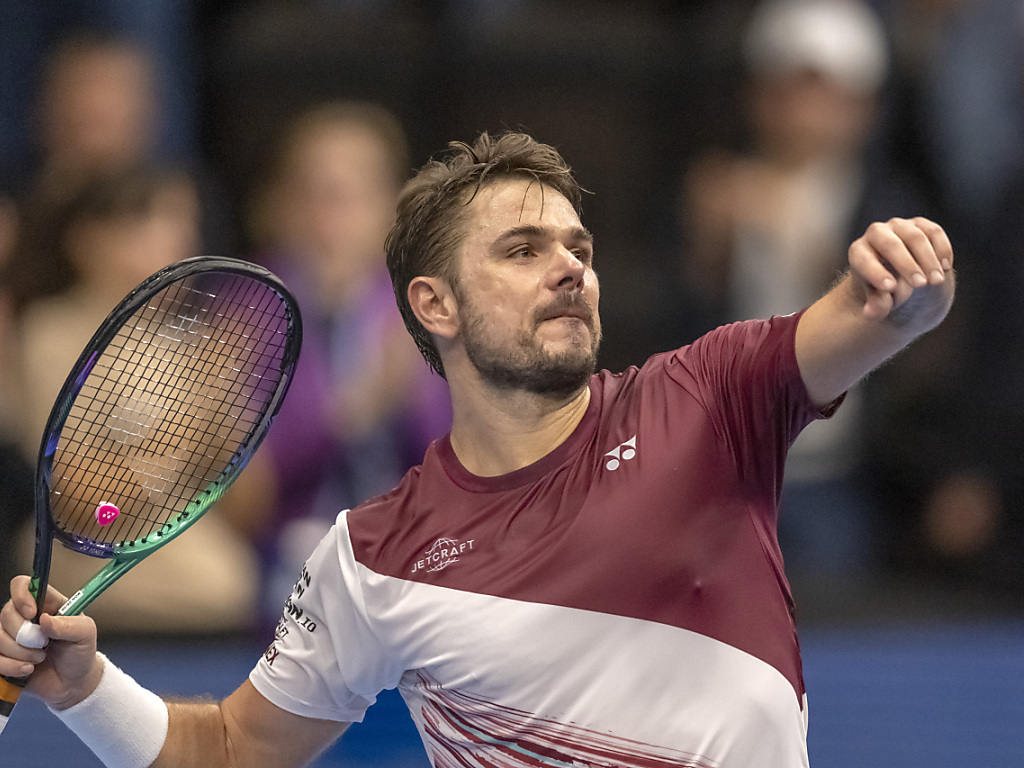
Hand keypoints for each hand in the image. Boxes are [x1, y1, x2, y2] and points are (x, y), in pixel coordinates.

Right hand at [0, 576, 102, 709]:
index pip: (22, 584)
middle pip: (6, 613)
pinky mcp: (3, 656)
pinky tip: (28, 670)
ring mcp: (11, 636)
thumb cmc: (80, 653)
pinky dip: (11, 666)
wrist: (72, 683)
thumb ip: (69, 625)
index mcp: (45, 603)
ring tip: (40, 658)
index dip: (21, 596)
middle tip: (45, 644)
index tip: (31, 613)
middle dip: (24, 634)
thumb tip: (45, 619)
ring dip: (20, 652)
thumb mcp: (85, 634)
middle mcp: (25, 617)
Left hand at [848, 217, 954, 327]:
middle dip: (907, 265)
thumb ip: (876, 305)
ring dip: (928, 259)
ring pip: (915, 237)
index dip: (876, 273)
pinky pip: (934, 232)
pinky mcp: (920, 224)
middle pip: (890, 245)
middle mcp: (876, 233)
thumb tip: (871, 313)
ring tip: (936, 281)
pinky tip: (945, 266)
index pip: (863, 260)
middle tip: (921, 285)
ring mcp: (899, 226)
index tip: (889, 288)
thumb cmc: (883, 288)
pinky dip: (941, 249)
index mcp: (858, 252)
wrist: (899, 273)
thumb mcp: (878, 299)